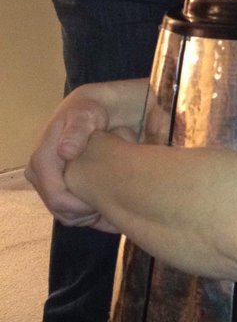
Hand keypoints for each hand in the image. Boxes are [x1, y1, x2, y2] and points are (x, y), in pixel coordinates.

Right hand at [25, 91, 129, 226]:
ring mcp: (44, 180)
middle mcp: (38, 172)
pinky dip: (86, 211)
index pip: (57, 198)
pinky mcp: (53, 184)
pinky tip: (105, 201)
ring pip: (64, 213)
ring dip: (87, 214)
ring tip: (110, 201)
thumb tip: (65, 152)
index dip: (81, 207)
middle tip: (113, 204)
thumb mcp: (87, 114)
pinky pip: (67, 210)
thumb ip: (77, 131)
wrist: (91, 107)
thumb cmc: (91, 111)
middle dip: (86, 213)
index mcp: (42, 158)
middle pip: (60, 210)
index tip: (105, 204)